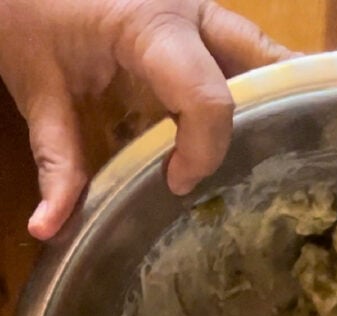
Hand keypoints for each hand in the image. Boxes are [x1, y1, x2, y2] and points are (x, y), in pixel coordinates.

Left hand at [0, 0, 291, 239]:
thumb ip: (53, 158)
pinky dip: (245, 86)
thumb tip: (48, 228)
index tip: (176, 184)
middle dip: (268, 117)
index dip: (202, 152)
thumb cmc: (25, 10)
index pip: (208, 99)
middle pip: (258, 66)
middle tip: (261, 166)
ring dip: (263, 100)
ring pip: (257, 52)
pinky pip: (237, 51)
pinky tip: (247, 124)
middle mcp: (191, 10)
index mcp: (153, 25)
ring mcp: (199, 7)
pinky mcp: (195, 14)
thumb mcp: (37, 86)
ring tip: (267, 148)